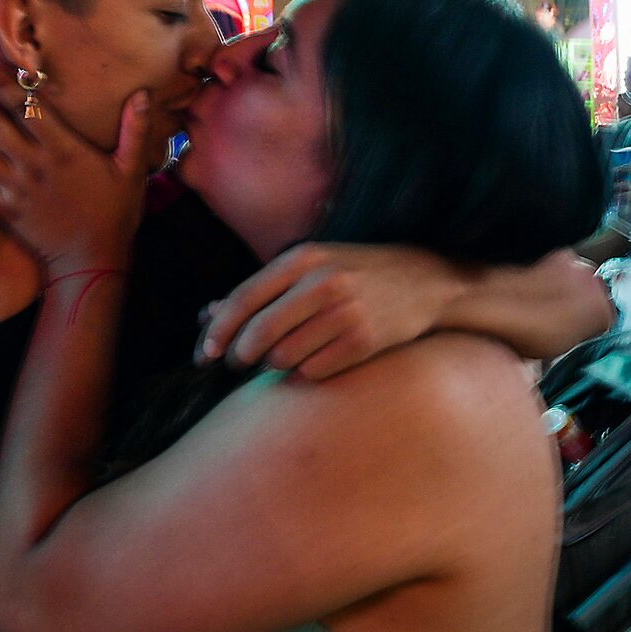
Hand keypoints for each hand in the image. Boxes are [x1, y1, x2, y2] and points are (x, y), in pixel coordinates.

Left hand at [0, 58, 148, 276]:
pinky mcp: (4, 210)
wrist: (92, 260)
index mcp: (63, 150)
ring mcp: (15, 189)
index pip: (29, 110)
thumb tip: (144, 93)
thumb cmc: (115, 213)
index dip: (5, 85)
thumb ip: (135, 130)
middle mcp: (33, 165)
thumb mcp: (132, 170)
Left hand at [197, 242, 472, 380]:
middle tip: (236, 365)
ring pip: (283, 357)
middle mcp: (323, 283)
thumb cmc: (358, 273)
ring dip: (274, 366)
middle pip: (259, 333)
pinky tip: (314, 361)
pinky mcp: (365, 341)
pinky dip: (305, 372)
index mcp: (303, 259)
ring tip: (282, 358)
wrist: (425, 281)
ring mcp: (346, 313)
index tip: (204, 353)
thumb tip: (208, 313)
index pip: (245, 299)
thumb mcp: (311, 266)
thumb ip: (262, 288)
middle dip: (239, 356)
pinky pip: (314, 371)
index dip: (218, 330)